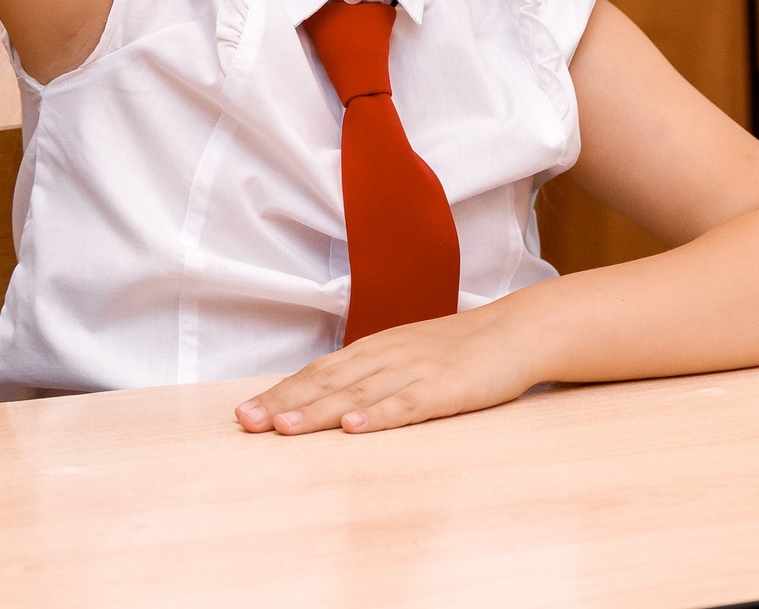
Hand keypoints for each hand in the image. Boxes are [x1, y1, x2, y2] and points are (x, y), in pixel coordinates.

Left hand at [232, 307, 539, 434]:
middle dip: (283, 403)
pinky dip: (378, 415)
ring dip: (318, 410)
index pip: (317, 373)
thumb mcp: (404, 356)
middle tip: (246, 422)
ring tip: (284, 427)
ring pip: (357, 393)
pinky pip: (407, 404)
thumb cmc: (457, 350)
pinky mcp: (445, 389)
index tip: (244, 414)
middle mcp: (385, 356)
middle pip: (326, 382)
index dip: (280, 393)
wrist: (515, 331)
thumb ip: (367, 375)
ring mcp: (414, 371)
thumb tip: (324, 401)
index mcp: (373, 350)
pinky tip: (353, 426)